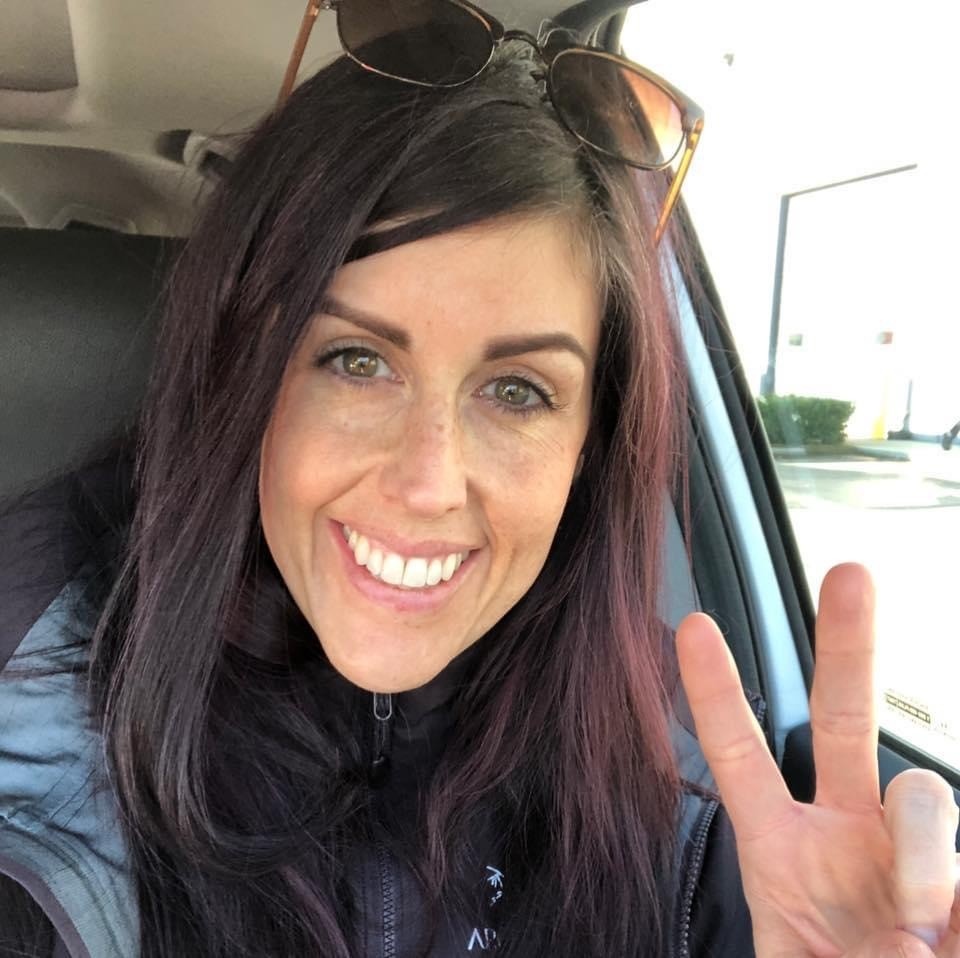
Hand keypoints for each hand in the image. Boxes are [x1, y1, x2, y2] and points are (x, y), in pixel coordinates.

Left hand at [677, 563, 959, 956]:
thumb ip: (824, 940)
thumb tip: (919, 928)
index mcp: (779, 851)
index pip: (740, 755)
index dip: (717, 692)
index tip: (692, 626)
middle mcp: (846, 833)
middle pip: (843, 718)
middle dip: (847, 645)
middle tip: (852, 571)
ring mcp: (912, 852)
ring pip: (923, 794)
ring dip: (920, 853)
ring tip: (921, 930)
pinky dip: (957, 892)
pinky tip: (946, 929)